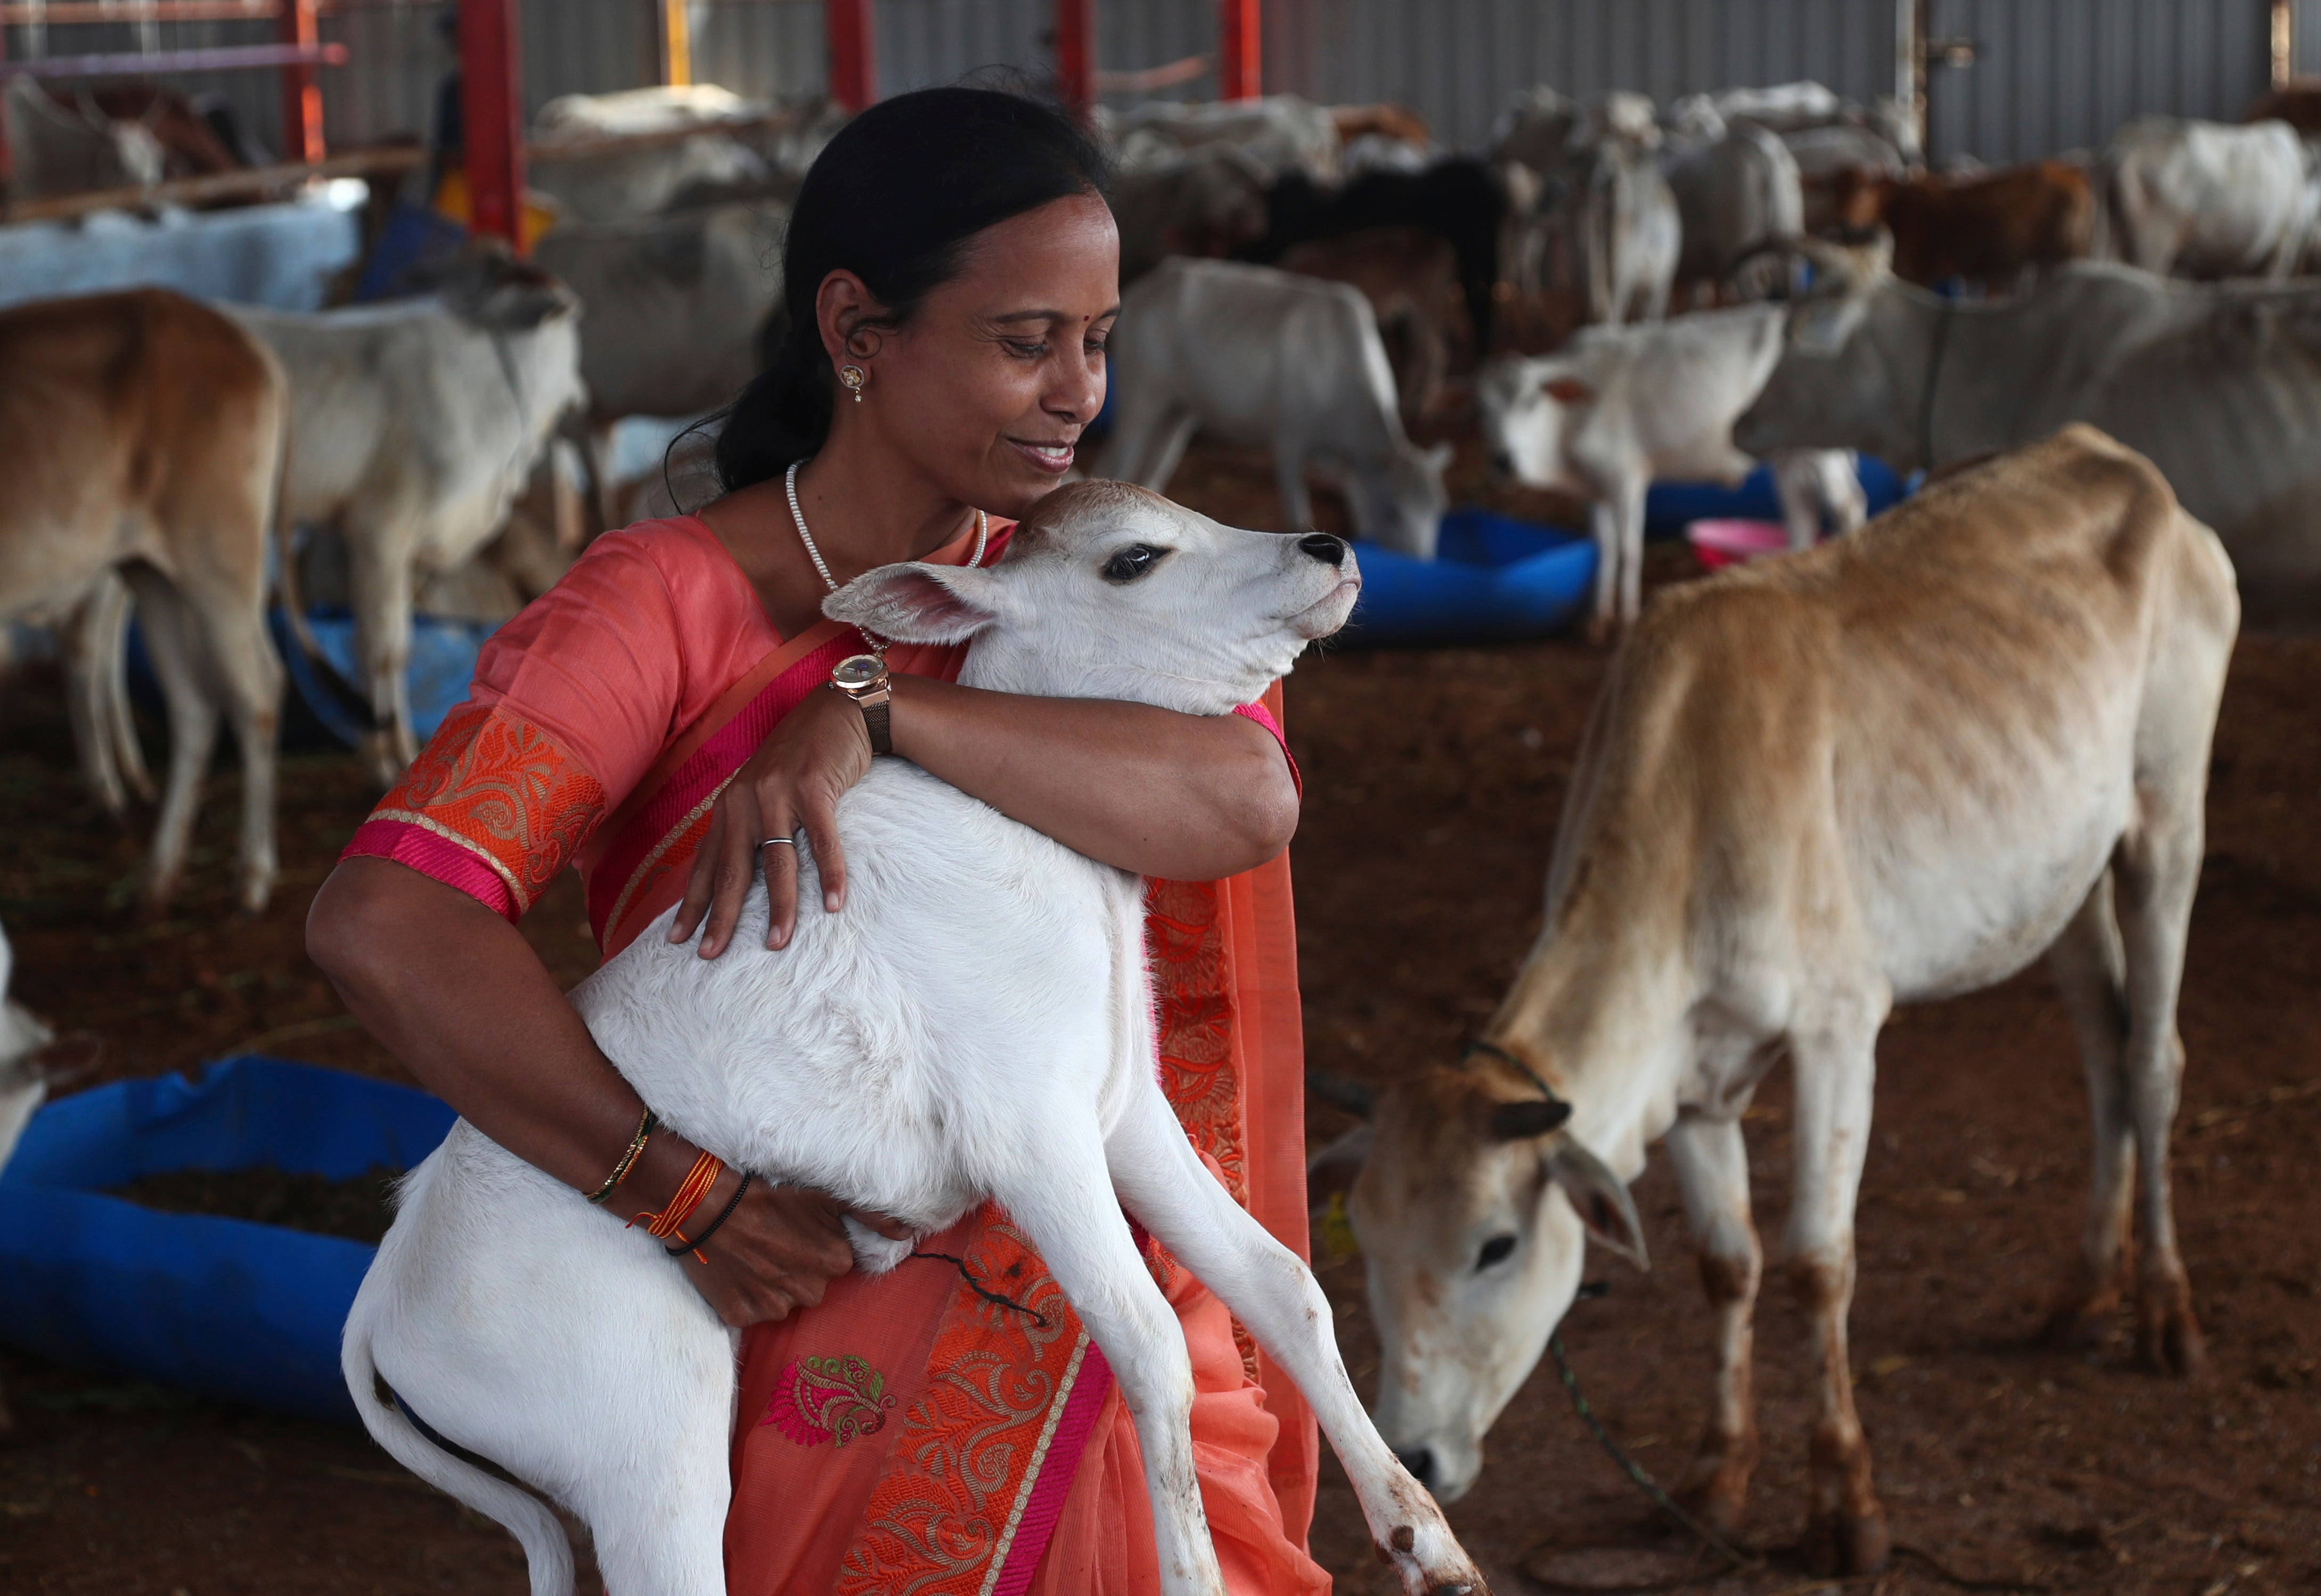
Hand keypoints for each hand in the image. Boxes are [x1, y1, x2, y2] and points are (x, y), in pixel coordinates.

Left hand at [670, 683, 871, 957]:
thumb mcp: (763, 788)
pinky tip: (833, 904)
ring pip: (774, 862)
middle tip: (710, 956)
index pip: (705, 863)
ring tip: (777, 943)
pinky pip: (820, 840)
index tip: (678, 941)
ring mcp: (777, 793)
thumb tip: (736, 869)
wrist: (837, 711)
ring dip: (778, 906)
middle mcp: (745, 800)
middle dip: (720, 916)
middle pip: (730, 869)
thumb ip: (748, 823)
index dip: (692, 903)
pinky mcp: (813, 787)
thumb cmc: (802, 757)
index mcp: (730, 805)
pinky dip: (829, 874)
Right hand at [677, 1169, 911, 1327]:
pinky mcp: (741, 1316)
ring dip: (772, 1284)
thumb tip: (907, 1233)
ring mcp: (774, 1307)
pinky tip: (738, 1272)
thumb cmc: (770, 1195)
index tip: (796, 1232)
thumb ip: (872, 1215)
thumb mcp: (826, 1196)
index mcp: (835, 1262)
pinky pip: (753, 1313)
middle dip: (796, 1267)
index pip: (835, 1262)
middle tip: (773, 1242)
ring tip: (754, 1255)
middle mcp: (810, 1291)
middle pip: (811, 1285)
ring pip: (783, 1301)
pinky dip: (747, 1296)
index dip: (815, 1246)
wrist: (707, 1206)